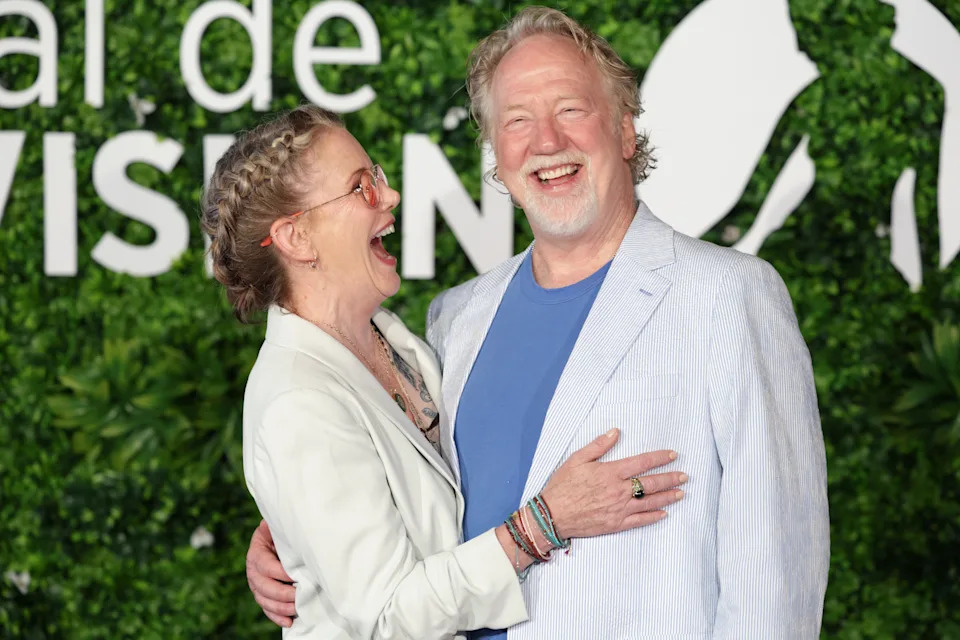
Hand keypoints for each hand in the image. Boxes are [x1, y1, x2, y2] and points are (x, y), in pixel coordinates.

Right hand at [246, 519, 296, 626]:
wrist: (275, 543)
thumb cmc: (279, 535)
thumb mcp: (276, 529)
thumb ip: (272, 528)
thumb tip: (266, 524)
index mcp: (256, 554)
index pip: (265, 566)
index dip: (280, 573)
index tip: (295, 576)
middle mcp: (253, 572)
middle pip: (264, 587)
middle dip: (282, 593)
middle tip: (298, 595)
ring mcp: (257, 586)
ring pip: (265, 601)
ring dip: (281, 607)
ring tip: (296, 609)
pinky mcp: (263, 596)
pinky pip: (267, 610)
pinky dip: (277, 617)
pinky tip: (289, 622)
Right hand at [541, 428, 686, 538]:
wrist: (552, 515)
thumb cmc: (562, 485)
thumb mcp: (577, 459)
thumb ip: (599, 445)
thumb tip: (616, 432)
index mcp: (611, 472)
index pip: (642, 462)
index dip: (660, 458)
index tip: (673, 455)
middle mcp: (619, 491)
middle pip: (651, 484)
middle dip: (670, 478)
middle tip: (685, 476)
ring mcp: (619, 509)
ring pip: (650, 502)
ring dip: (667, 497)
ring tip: (681, 493)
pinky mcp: (615, 524)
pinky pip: (639, 521)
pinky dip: (653, 517)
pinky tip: (664, 514)